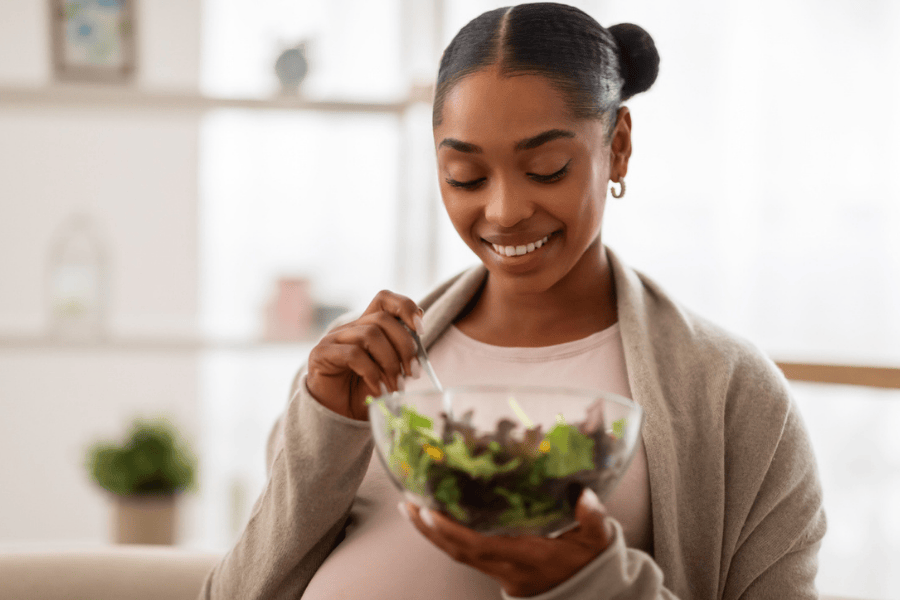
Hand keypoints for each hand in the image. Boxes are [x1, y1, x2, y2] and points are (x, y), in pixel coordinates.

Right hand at [307, 290, 422, 420]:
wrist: (337, 417)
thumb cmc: (364, 393)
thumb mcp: (389, 372)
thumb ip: (401, 355)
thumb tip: (419, 349)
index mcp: (368, 326)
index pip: (385, 299)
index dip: (405, 307)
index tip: (421, 330)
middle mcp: (350, 328)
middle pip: (382, 319)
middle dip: (404, 346)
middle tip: (413, 372)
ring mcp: (333, 339)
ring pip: (369, 335)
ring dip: (390, 363)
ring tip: (397, 386)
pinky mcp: (321, 354)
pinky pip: (353, 355)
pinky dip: (372, 374)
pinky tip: (380, 390)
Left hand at [400, 488, 613, 597]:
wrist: (586, 594)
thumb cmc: (588, 561)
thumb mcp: (597, 541)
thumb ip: (591, 518)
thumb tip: (585, 495)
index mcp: (527, 557)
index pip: (483, 546)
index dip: (454, 532)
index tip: (432, 513)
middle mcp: (507, 566)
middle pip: (460, 552)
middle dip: (431, 530)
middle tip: (410, 504)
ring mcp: (498, 570)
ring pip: (456, 554)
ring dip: (430, 533)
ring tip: (409, 507)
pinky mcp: (494, 568)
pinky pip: (461, 554)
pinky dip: (441, 537)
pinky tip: (428, 520)